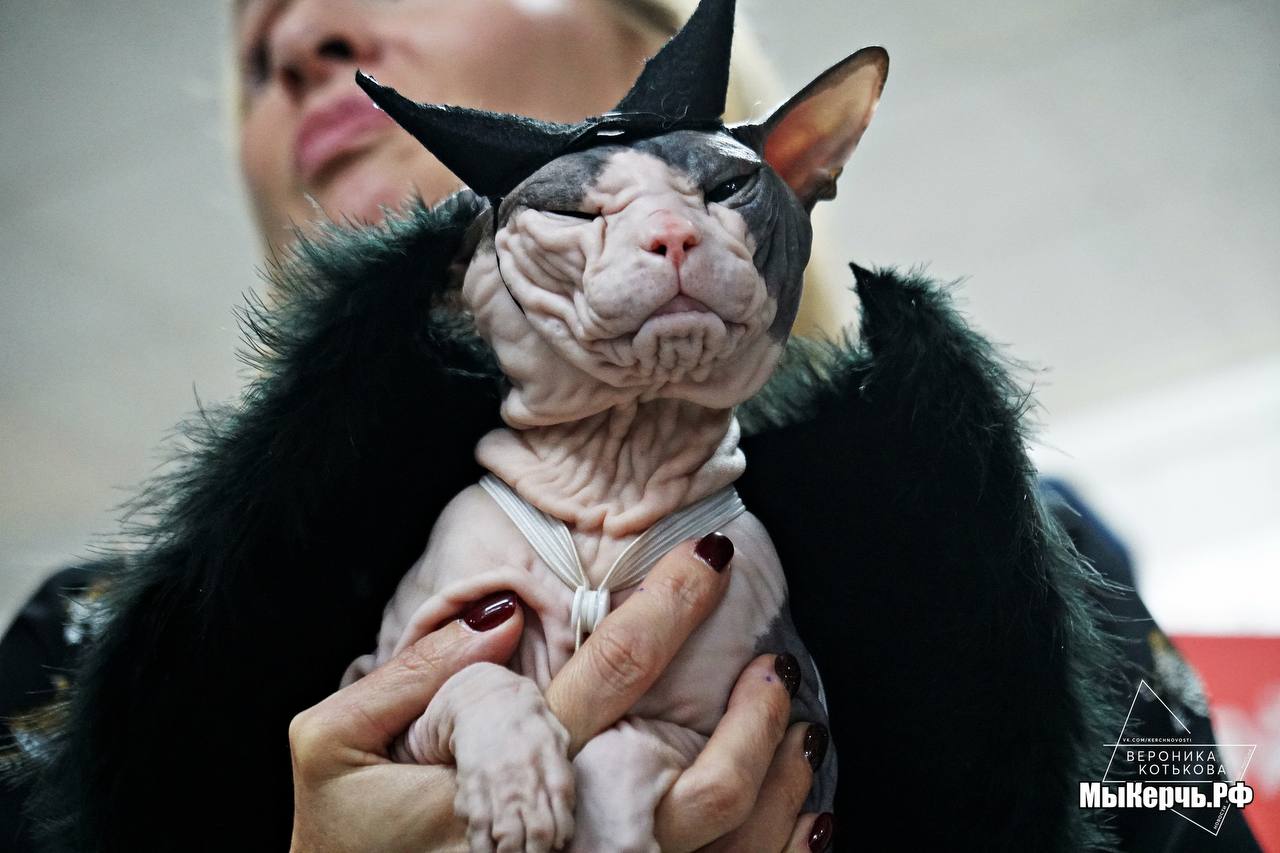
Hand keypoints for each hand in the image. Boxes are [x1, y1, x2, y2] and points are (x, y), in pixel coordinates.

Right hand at [289, 534, 834, 851]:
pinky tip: (809, 825)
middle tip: (779, 665)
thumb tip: (504, 618)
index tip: (708, 560)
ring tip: (798, 729)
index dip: (670, 607)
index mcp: (510, 774)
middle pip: (696, 781)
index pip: (613, 674)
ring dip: (772, 782)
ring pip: (717, 846)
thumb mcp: (330, 747)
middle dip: (753, 714)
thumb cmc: (337, 841)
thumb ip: (411, 675)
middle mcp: (568, 836)